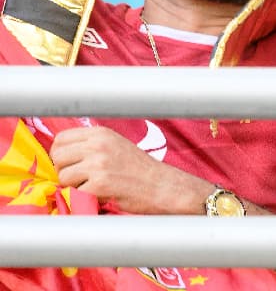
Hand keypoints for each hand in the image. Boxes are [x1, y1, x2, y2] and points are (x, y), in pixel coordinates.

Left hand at [49, 126, 209, 214]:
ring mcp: (98, 164)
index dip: (61, 154)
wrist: (162, 186)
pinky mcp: (99, 184)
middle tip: (82, 179)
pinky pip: (75, 193)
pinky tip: (102, 195)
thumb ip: (90, 145)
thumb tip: (60, 154)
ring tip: (94, 187)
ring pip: (63, 177)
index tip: (71, 164)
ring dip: (74, 186)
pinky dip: (85, 198)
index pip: (60, 139)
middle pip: (58, 158)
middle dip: (65, 171)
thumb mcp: (115, 145)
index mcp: (100, 133)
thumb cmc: (139, 169)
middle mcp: (98, 145)